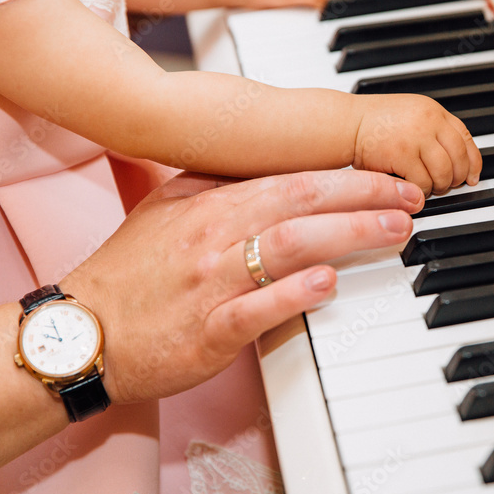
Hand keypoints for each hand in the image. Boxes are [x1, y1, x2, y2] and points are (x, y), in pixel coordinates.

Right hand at [60, 170, 424, 404]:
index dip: (347, 175)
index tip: (390, 175)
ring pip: (288, 247)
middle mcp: (214, 234)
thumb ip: (218, 180)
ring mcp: (211, 282)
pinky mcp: (207, 331)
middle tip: (411, 198)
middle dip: (364, 196)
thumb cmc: (131, 271)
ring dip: (348, 235)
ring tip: (394, 231)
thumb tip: (271, 161)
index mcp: (210, 202)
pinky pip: (254, 310)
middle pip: (300, 202)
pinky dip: (293, 296)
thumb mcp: (167, 207)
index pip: (291, 177)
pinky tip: (330, 284)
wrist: (82, 332)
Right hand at [353, 94, 481, 195]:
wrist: (346, 124)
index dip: (473, 161)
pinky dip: (421, 191)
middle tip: (447, 186)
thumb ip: (434, 131)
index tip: (472, 176)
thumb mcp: (411, 117)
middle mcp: (429, 121)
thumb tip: (458, 160)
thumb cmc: (374, 125)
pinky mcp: (403, 154)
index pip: (465, 138)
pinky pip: (423, 182)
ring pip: (445, 173)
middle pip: (460, 158)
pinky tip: (411, 189)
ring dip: (439, 186)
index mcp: (434, 111)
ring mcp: (417, 137)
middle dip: (457, 178)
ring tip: (427, 188)